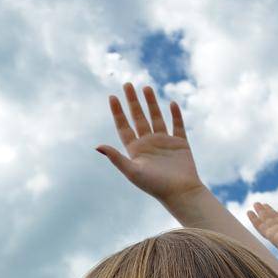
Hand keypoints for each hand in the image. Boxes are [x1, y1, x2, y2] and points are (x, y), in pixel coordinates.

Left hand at [95, 83, 202, 204]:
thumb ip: (116, 157)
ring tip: (146, 87)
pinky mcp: (180, 144)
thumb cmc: (155, 185)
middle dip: (133, 101)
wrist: (180, 193)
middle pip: (138, 118)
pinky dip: (175, 114)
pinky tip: (171, 103)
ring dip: (151, 103)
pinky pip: (177, 125)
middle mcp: (148, 144)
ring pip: (156, 117)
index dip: (118, 112)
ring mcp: (164, 142)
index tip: (112, 96)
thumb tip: (97, 146)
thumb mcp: (132, 171)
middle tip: (127, 84)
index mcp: (135, 150)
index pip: (124, 127)